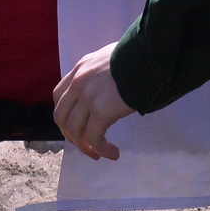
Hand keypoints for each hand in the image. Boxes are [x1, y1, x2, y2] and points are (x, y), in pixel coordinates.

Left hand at [53, 42, 134, 160]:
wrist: (150, 57)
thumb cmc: (138, 56)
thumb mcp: (110, 58)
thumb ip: (101, 72)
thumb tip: (108, 87)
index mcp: (81, 68)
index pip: (59, 95)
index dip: (65, 115)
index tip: (75, 126)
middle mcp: (79, 82)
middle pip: (61, 115)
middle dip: (70, 134)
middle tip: (85, 145)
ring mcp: (88, 96)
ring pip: (74, 130)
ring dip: (85, 147)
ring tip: (98, 154)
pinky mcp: (101, 110)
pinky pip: (94, 137)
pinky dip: (100, 149)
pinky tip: (112, 153)